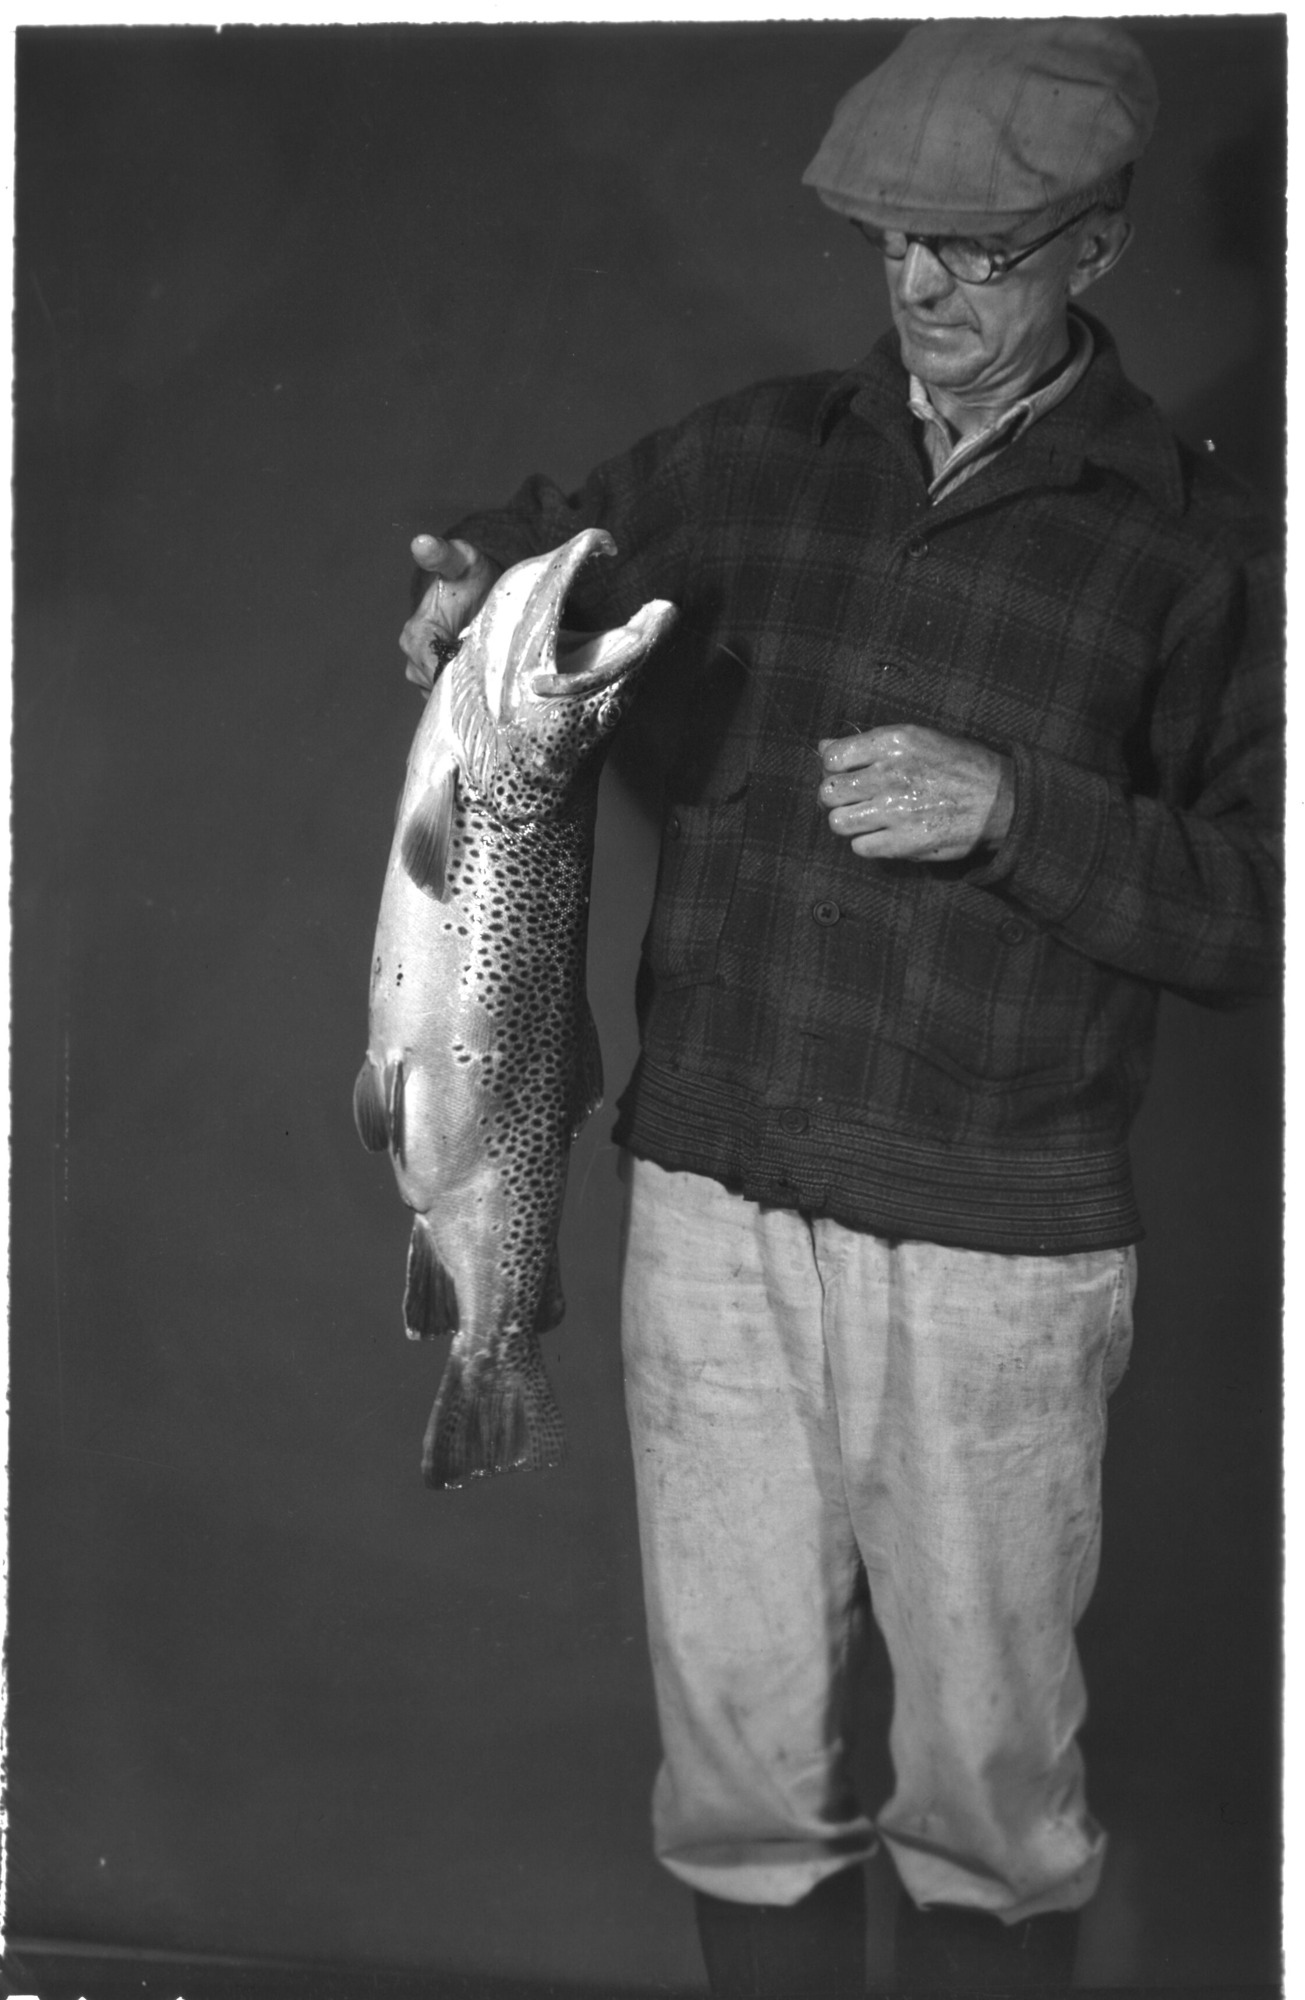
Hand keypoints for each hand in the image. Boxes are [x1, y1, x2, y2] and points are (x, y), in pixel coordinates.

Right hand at [401, 535, 501, 689]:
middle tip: (497, 663)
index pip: (435, 669)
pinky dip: (473, 694)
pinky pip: (457, 699)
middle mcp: (415, 660)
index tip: (487, 660)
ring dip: (473, 687)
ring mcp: (427, 676)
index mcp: (416, 635)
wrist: (481, 588)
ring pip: (450, 694)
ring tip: (495, 667)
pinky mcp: (442, 685)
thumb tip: (421, 542)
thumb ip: (442, 554)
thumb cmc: (469, 575)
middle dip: (470, 680)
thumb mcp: (460, 561)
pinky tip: (490, 678)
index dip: (462, 669)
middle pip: (442, 686)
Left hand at [818, 723, 1013, 861]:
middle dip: (838, 797)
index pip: (832, 757)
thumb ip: (868, 744)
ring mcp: (895, 810)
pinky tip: (885, 834)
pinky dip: (868, 843)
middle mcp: (889, 775)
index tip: (847, 773)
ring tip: (868, 819)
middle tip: (855, 800)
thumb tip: (824, 746)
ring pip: (838, 823)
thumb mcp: (917, 739)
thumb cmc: (959, 765)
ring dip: (849, 822)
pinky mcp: (905, 842)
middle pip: (830, 792)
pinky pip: (861, 847)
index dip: (834, 768)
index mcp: (892, 743)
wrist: (1001, 800)